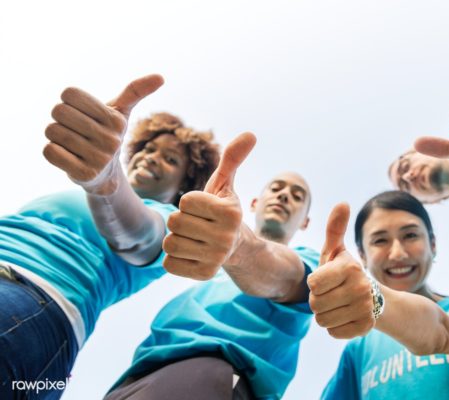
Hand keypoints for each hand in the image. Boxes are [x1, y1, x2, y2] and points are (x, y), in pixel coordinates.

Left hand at [44, 74, 163, 193]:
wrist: (105, 175)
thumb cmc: (107, 135)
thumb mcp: (121, 112)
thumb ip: (136, 91)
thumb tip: (161, 77)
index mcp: (116, 120)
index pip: (69, 93)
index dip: (68, 102)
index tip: (81, 113)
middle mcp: (110, 140)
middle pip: (58, 111)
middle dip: (59, 119)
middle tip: (74, 130)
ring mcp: (98, 158)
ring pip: (52, 131)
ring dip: (56, 136)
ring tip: (72, 144)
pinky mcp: (83, 174)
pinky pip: (49, 151)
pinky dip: (53, 151)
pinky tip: (68, 156)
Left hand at [162, 132, 256, 279]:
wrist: (236, 249)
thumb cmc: (222, 211)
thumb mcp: (225, 184)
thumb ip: (232, 158)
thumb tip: (250, 134)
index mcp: (231, 212)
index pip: (185, 201)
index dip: (190, 203)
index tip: (205, 210)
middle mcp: (226, 237)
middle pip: (175, 222)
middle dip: (182, 222)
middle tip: (198, 227)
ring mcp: (216, 259)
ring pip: (170, 243)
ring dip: (177, 240)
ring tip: (194, 240)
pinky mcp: (204, 275)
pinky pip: (169, 263)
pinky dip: (175, 259)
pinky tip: (192, 255)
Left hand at [307, 203, 374, 338]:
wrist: (373, 298)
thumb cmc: (345, 272)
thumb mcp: (336, 251)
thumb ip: (334, 229)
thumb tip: (342, 203)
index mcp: (350, 268)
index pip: (312, 284)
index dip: (315, 283)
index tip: (327, 279)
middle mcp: (361, 288)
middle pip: (315, 304)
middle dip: (319, 300)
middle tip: (333, 294)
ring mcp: (365, 310)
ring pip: (322, 321)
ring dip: (326, 315)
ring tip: (339, 305)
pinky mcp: (366, 328)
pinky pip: (333, 332)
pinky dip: (336, 327)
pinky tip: (346, 316)